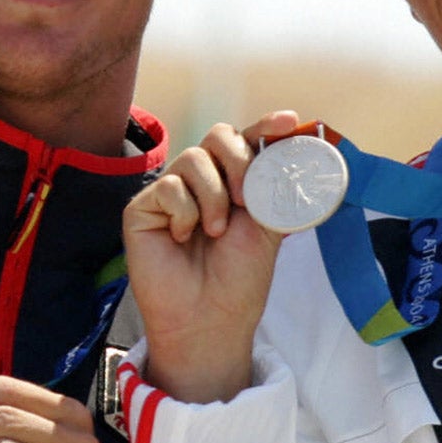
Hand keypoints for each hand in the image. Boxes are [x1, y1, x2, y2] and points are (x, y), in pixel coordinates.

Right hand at [123, 110, 300, 403]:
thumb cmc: (238, 280)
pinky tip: (183, 239)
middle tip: (245, 200)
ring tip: (216, 232)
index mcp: (233, 182)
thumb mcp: (269, 228)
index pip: (248, 141)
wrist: (211, 319)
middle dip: (239, 161)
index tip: (289, 123)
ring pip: (193, 159)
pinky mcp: (143, 208)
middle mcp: (202, 181)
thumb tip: (298, 151)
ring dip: (213, 196)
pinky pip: (168, 187)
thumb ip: (277, 188)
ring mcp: (171, 191)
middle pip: (218, 136)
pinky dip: (185, 213)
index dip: (266, 126)